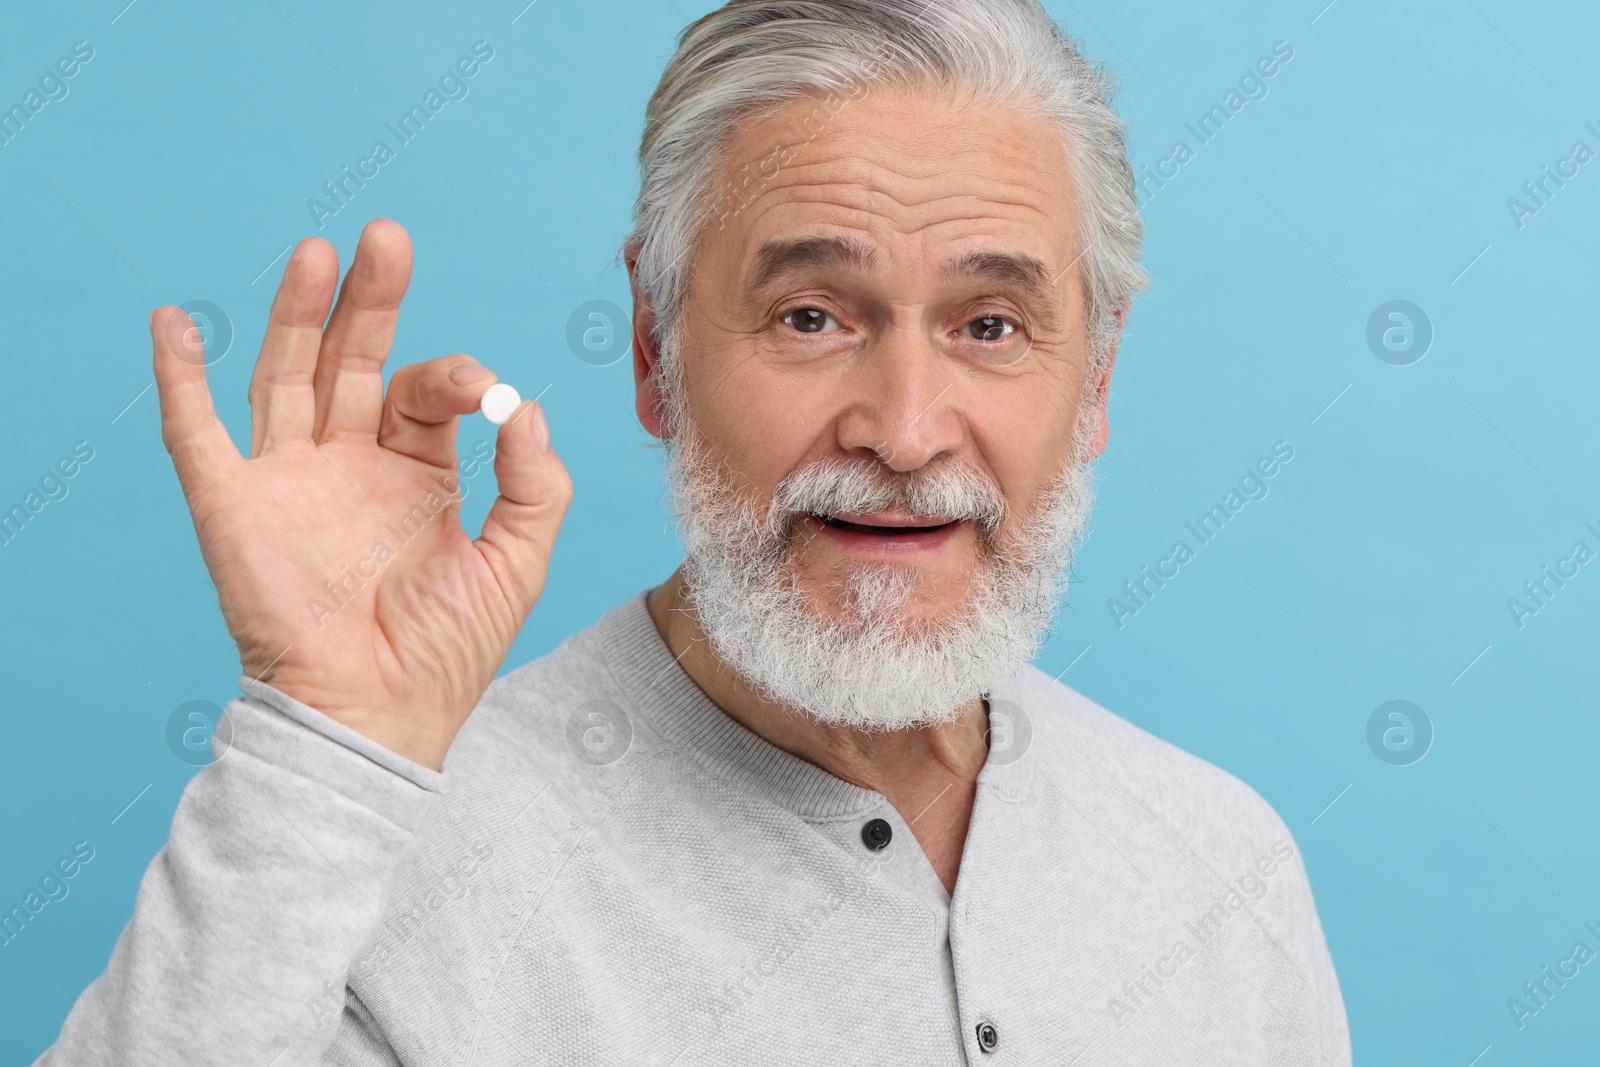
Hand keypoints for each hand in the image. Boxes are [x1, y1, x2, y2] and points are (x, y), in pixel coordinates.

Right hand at [152, 219, 571, 769]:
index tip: (482, 395)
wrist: (379, 716)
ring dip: (298, 314)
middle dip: (372, 300)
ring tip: (317, 253)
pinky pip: (196, 432)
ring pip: (288, 375)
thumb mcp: (518, 560)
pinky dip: (179, 379)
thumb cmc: (447, 650)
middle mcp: (352, 464)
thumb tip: (524, 405)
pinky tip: (174, 324)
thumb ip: (536, 482)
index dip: (455, 377)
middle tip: (387, 239)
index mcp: (418, 473)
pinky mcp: (235, 505)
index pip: (430, 394)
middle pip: (355, 360)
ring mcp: (291, 479)